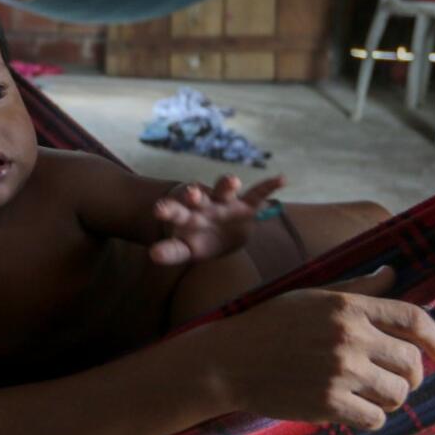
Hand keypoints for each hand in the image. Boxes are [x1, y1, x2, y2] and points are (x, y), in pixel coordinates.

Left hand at [150, 174, 284, 264]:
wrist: (217, 232)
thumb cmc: (196, 239)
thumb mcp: (184, 248)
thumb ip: (170, 252)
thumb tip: (152, 255)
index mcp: (185, 215)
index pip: (174, 211)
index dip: (168, 210)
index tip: (158, 209)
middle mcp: (204, 204)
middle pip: (198, 196)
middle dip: (195, 194)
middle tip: (192, 194)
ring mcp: (225, 202)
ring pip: (225, 189)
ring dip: (228, 184)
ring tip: (232, 182)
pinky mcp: (246, 205)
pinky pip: (259, 194)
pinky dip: (270, 186)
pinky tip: (282, 179)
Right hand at [211, 267, 434, 429]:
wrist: (227, 359)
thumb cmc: (269, 324)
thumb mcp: (311, 296)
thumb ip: (357, 288)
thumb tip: (393, 272)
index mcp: (347, 306)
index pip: (413, 318)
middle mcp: (349, 337)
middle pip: (412, 362)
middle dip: (412, 374)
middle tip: (398, 379)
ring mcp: (340, 371)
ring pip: (397, 393)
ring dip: (391, 398)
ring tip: (373, 395)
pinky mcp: (328, 403)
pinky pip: (374, 418)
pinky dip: (370, 417)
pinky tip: (353, 409)